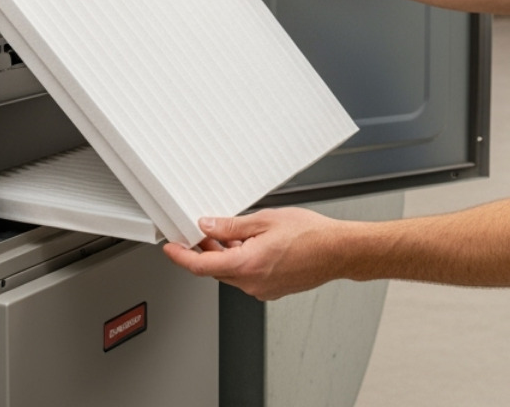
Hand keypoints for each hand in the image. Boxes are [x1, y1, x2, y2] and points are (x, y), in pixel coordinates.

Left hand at [162, 209, 347, 299]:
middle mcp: (252, 283)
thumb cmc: (311, 234)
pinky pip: (247, 278)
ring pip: (232, 274)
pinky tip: (250, 246)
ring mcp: (263, 289)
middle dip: (205, 252)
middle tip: (200, 232)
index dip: (181, 257)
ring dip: (224, 257)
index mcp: (247, 264)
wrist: (338, 251)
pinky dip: (241, 263)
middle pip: (215, 270)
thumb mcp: (265, 220)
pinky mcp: (272, 290)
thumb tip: (207, 226)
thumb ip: (231, 226)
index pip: (201, 266)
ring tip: (230, 235)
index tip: (170, 249)